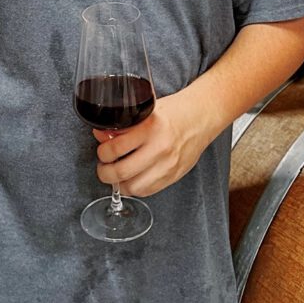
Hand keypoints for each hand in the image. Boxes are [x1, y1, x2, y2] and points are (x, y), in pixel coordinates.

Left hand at [91, 89, 216, 197]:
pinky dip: (135, 188)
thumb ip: (125, 125)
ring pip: (133, 187)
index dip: (102, 152)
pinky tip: (132, 179)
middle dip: (105, 172)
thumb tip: (101, 135)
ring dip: (119, 184)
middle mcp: (159, 148)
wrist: (202, 117)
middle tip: (103, 167)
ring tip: (116, 175)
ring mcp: (168, 165)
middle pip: (121, 171)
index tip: (102, 151)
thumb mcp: (147, 111)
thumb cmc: (175, 111)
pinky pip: (148, 191)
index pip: (116, 147)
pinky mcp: (174, 176)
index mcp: (150, 127)